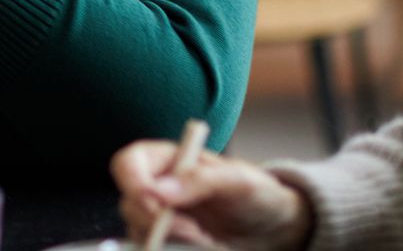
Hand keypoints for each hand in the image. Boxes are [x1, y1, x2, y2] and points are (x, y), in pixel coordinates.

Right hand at [111, 139, 313, 250]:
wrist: (274, 230)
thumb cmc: (258, 195)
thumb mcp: (239, 181)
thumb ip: (200, 180)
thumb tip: (157, 192)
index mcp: (168, 160)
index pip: (128, 164)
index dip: (133, 184)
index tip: (156, 207)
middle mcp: (158, 187)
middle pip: (129, 203)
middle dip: (156, 222)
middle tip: (193, 233)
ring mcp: (162, 217)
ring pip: (138, 231)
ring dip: (168, 241)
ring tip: (206, 241)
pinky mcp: (169, 242)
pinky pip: (153, 247)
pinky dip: (171, 250)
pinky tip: (202, 248)